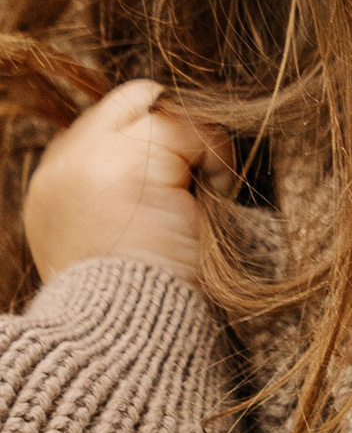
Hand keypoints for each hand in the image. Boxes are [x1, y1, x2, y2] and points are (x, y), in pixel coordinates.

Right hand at [23, 76, 229, 291]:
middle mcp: (60, 165)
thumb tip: (171, 167)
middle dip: (175, 127)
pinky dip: (217, 158)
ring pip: (162, 109)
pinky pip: (193, 127)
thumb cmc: (138, 300)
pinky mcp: (130, 157)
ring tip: (205, 195)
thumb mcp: (112, 240)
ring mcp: (90, 155)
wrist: (125, 332)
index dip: (154, 140)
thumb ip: (119, 195)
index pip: (104, 127)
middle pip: (131, 101)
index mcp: (53, 188)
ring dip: (196, 146)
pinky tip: (215, 197)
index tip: (186, 176)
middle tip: (202, 172)